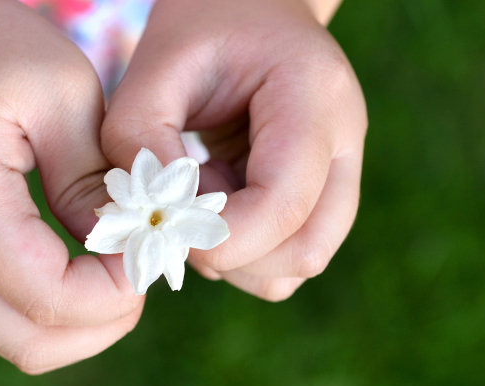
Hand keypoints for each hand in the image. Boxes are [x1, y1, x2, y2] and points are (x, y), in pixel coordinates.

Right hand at [0, 0, 142, 372]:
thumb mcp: (63, 93)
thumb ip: (93, 179)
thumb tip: (127, 246)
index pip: (48, 298)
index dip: (115, 292)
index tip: (152, 246)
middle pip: (28, 344)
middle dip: (102, 324)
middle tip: (142, 273)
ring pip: (18, 338)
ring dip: (82, 324)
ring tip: (123, 271)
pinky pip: (10, 310)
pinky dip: (60, 308)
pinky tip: (94, 265)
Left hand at [101, 0, 366, 300]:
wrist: (251, 4)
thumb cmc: (203, 23)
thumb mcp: (156, 63)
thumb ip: (139, 137)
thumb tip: (154, 217)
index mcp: (314, 97)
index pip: (285, 203)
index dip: (222, 237)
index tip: (166, 227)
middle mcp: (345, 141)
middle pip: (306, 249)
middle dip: (232, 256)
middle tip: (180, 219)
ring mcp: (341, 170)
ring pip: (302, 260)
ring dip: (240, 257)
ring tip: (199, 201)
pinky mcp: (322, 190)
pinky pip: (290, 251)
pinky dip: (247, 251)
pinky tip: (215, 204)